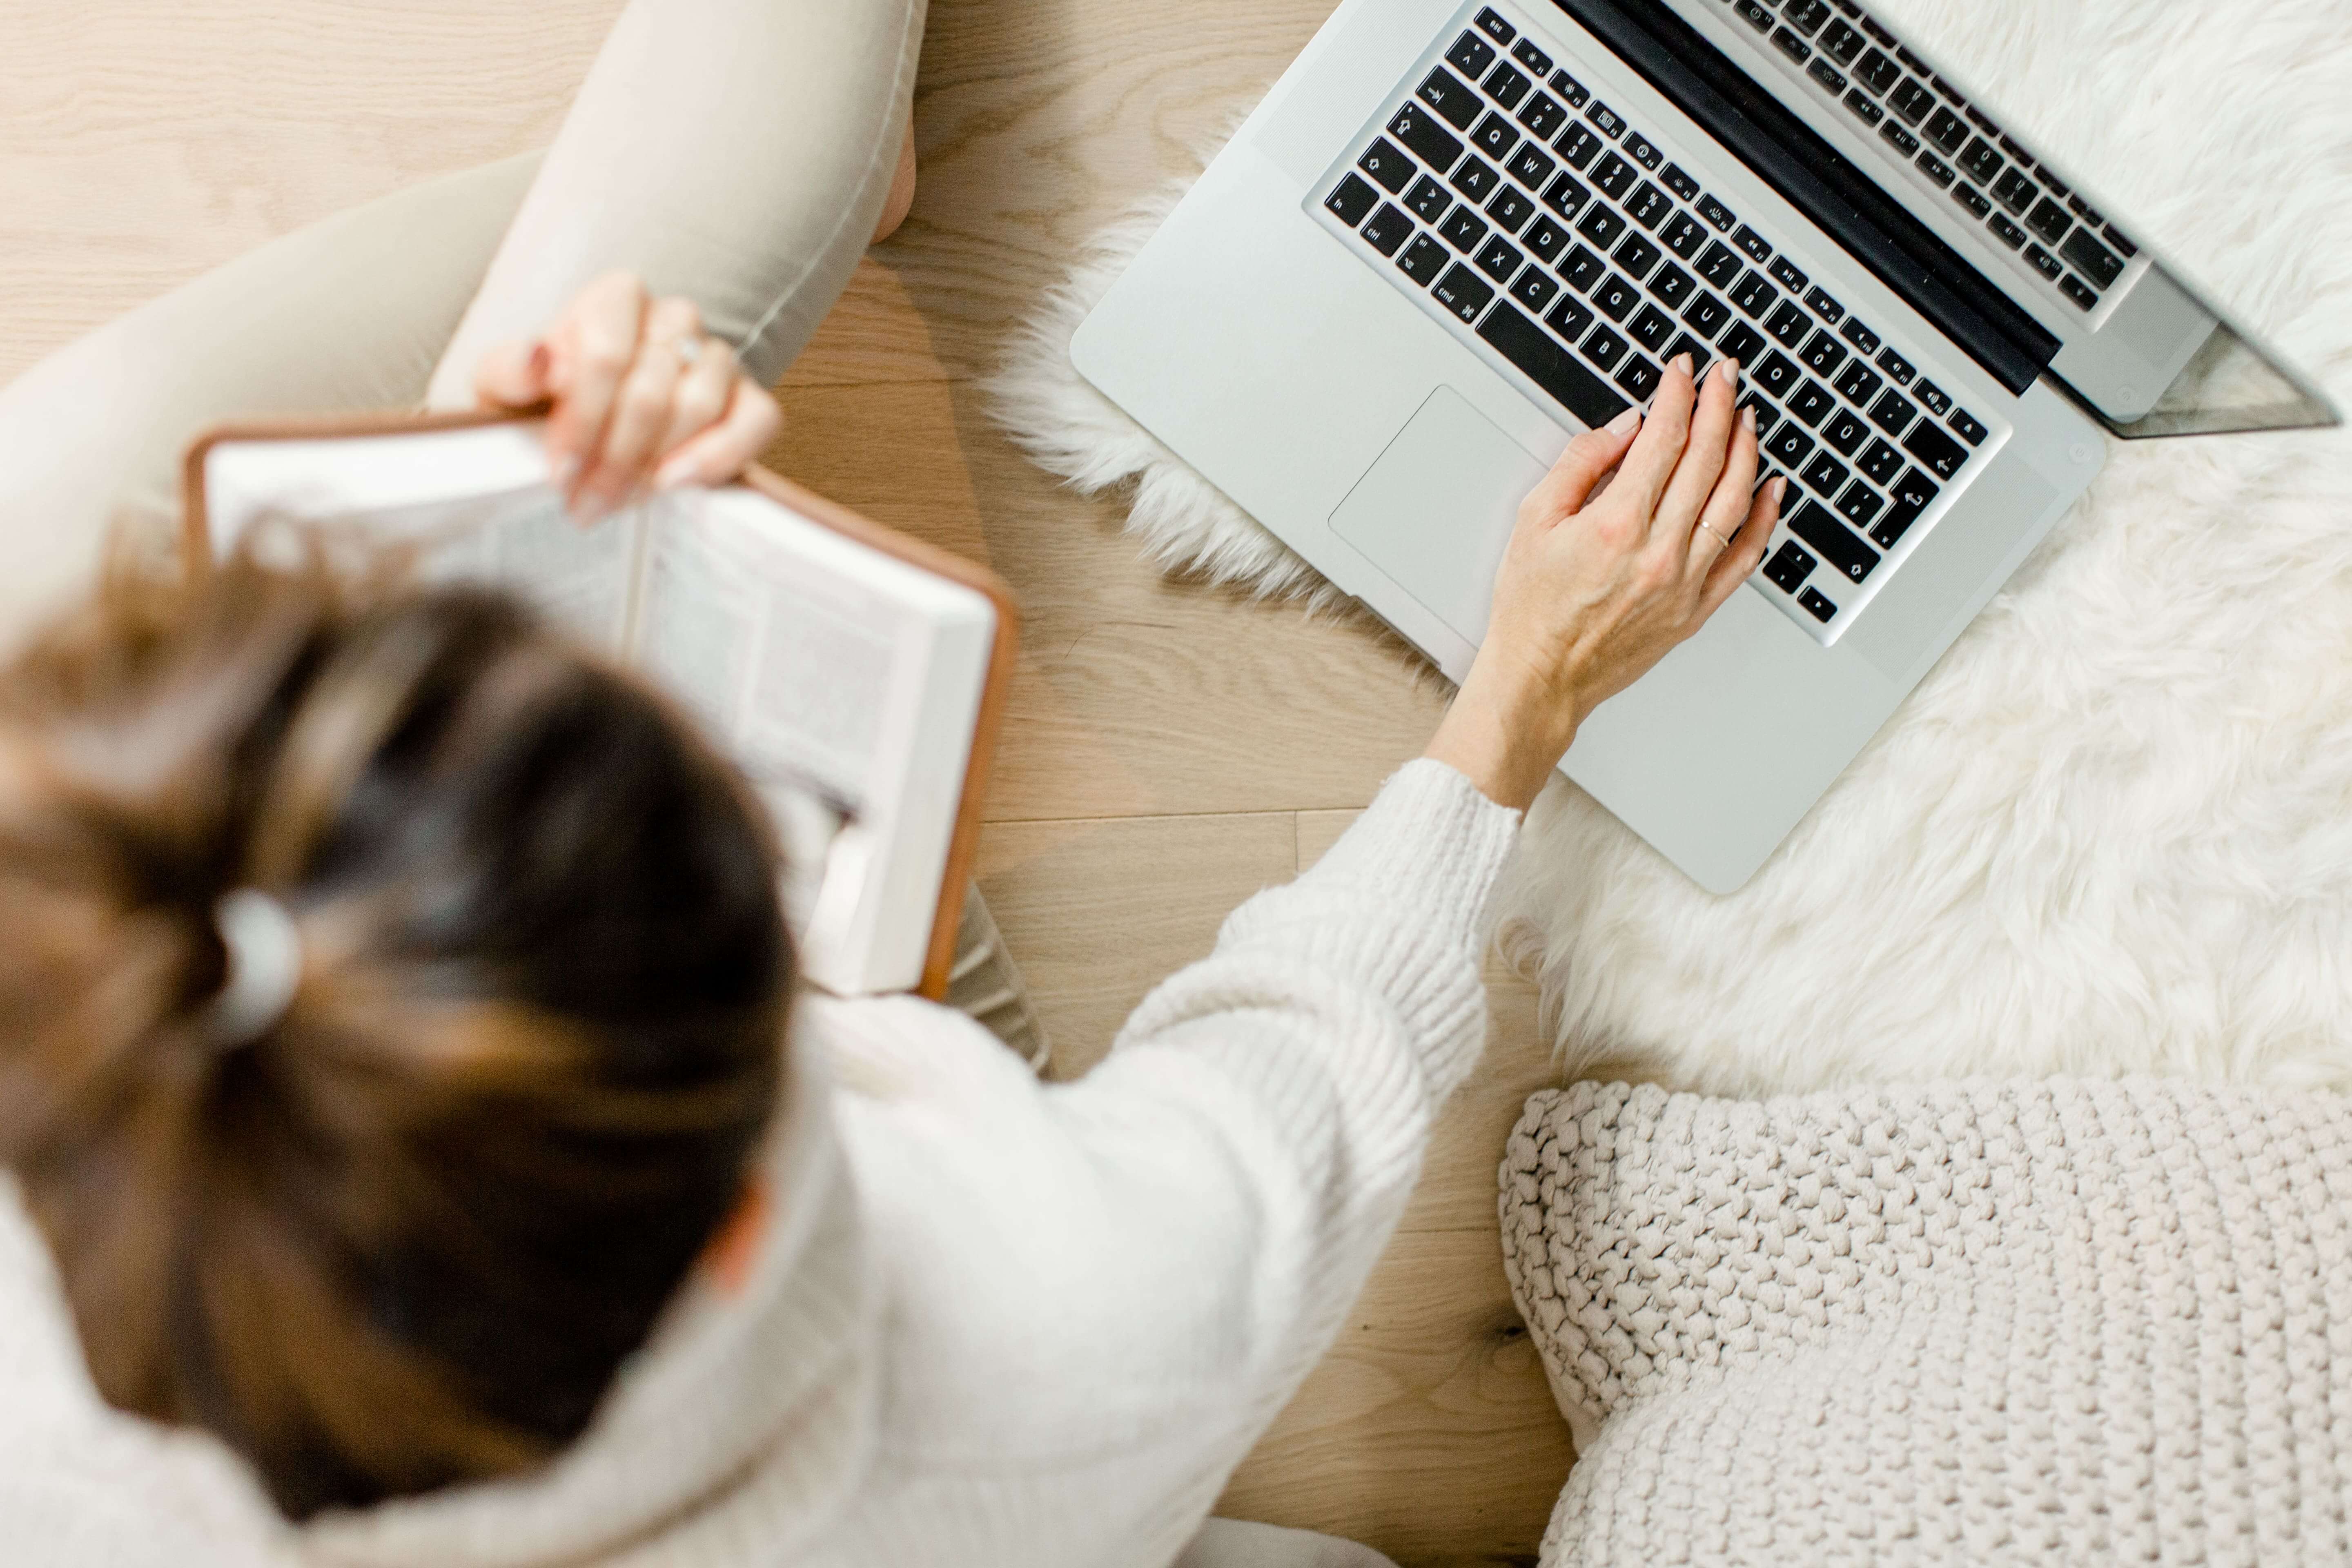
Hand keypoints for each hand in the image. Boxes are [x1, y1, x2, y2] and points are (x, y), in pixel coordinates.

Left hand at [473, 271, 783, 523]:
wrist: (591, 427)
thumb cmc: (547, 403)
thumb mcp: (505, 385)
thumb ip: (510, 370)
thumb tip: (536, 359)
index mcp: (616, 299)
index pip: (606, 353)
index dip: (583, 419)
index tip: (561, 471)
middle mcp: (674, 318)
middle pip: (650, 390)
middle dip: (614, 458)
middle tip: (585, 503)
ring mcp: (718, 357)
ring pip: (699, 406)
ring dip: (655, 465)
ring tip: (620, 500)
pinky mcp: (750, 398)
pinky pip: (757, 421)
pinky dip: (720, 456)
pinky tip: (677, 484)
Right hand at [1425, 354, 1784, 811]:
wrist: (1540, 678)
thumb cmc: (1530, 608)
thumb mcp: (1533, 522)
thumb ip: (1580, 466)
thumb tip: (1624, 427)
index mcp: (1615, 524)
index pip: (1662, 439)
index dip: (1677, 396)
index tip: (1683, 372)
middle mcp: (1658, 551)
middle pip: (1705, 460)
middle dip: (1718, 407)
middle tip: (1725, 377)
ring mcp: (1684, 582)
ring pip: (1733, 501)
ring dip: (1745, 451)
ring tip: (1747, 417)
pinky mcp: (1696, 609)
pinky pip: (1744, 556)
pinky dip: (1763, 517)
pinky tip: (1770, 487)